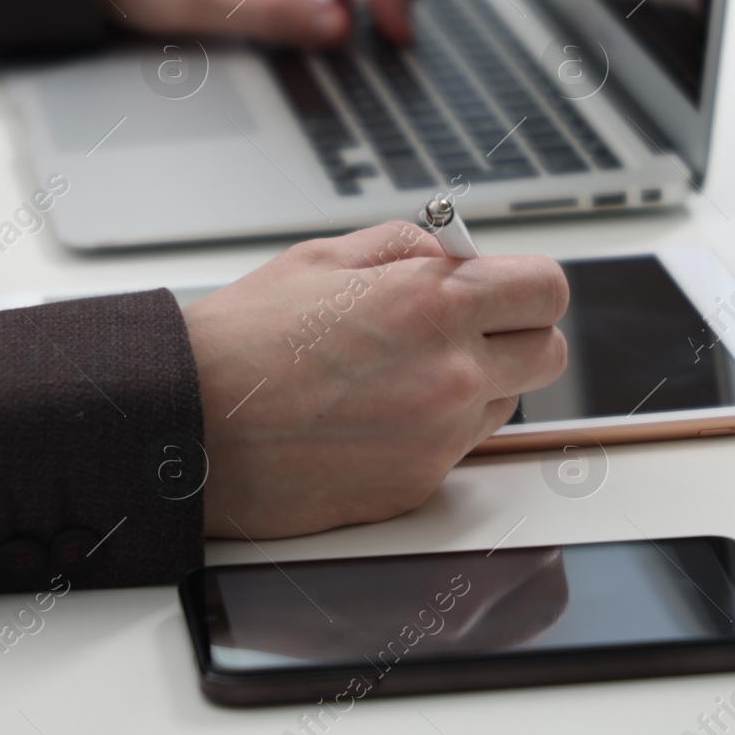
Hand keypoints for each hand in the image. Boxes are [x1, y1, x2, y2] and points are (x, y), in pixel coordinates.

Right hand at [184, 222, 568, 538]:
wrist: (187, 425)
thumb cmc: (242, 341)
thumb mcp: (322, 258)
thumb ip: (406, 248)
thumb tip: (453, 255)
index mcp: (432, 303)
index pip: (547, 290)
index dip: (526, 286)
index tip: (502, 289)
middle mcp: (449, 375)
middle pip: (547, 354)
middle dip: (515, 335)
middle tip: (463, 329)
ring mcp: (438, 438)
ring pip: (505, 403)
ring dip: (476, 384)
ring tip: (400, 373)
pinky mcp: (417, 486)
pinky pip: (457, 449)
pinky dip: (433, 430)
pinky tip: (374, 414)